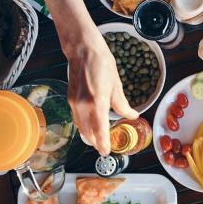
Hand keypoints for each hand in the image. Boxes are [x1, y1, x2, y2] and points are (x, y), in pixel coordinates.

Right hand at [66, 32, 138, 155]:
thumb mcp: (116, 84)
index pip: (100, 129)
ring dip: (89, 135)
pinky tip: (90, 125)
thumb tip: (132, 115)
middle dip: (96, 142)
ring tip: (98, 140)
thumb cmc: (101, 63)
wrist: (82, 50)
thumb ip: (122, 104)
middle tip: (104, 148)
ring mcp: (74, 103)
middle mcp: (83, 105)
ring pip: (81, 127)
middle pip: (88, 132)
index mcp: (98, 101)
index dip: (103, 143)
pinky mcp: (70, 99)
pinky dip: (84, 125)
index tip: (106, 152)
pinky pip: (77, 118)